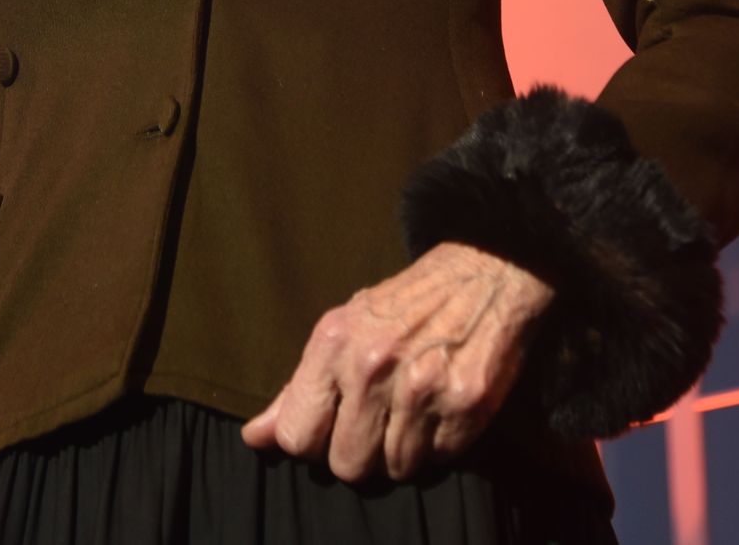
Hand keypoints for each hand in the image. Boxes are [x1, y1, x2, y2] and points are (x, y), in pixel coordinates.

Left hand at [239, 242, 552, 482]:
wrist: (484, 270)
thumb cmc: (406, 305)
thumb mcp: (344, 328)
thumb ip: (299, 388)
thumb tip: (254, 438)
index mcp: (334, 343)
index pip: (297, 436)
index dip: (314, 443)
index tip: (332, 429)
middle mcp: (373, 365)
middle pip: (346, 464)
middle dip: (361, 454)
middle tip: (379, 424)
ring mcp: (422, 386)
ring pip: (395, 469)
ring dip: (404, 451)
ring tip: (415, 411)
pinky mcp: (466, 403)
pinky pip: (440, 459)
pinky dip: (442, 444)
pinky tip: (443, 407)